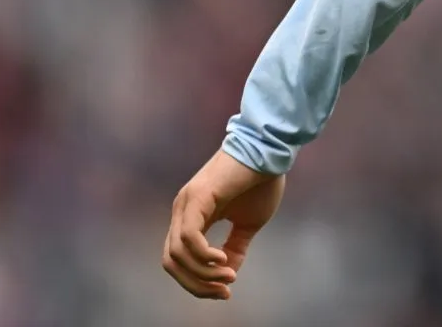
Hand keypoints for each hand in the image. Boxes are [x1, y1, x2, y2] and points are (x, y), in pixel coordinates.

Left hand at [162, 149, 286, 299]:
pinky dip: (202, 255)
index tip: (225, 291)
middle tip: (224, 290)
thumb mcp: (249, 223)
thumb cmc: (261, 181)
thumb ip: (236, 246)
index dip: (197, 282)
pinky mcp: (197, 198)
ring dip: (203, 273)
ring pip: (177, 254)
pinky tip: (222, 258)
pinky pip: (188, 238)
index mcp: (191, 217)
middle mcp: (181, 211)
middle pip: (171, 263)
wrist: (270, 150)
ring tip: (228, 274)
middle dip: (196, 284)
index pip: (179, 260)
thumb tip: (229, 273)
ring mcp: (186, 204)